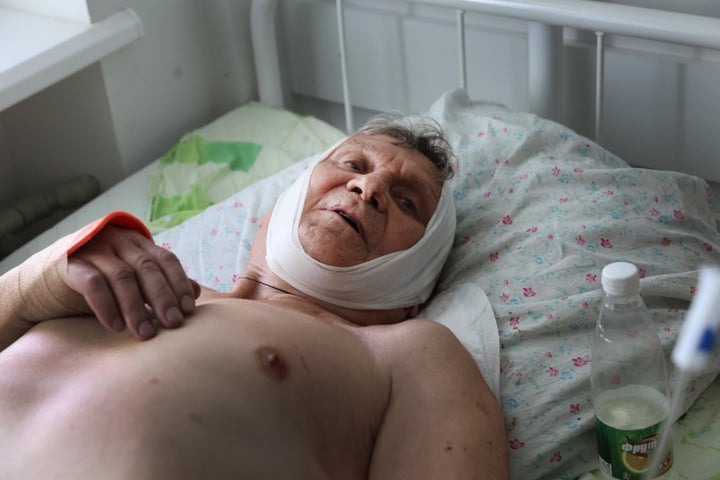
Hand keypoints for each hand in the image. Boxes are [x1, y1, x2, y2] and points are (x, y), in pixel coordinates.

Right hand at [66, 225, 200, 339]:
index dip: (179, 283)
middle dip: (162, 297)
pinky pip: (93, 283)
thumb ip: (161, 283)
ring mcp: (92, 249)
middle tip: (172, 324)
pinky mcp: (70, 264)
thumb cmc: (97, 283)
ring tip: (146, 333)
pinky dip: (107, 306)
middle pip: (147, 267)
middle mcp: (116, 240)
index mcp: (136, 242)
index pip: (165, 258)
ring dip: (137, 308)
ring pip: (122, 276)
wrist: (41, 284)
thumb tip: (197, 290)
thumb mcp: (132, 282)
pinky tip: (116, 326)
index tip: (188, 309)